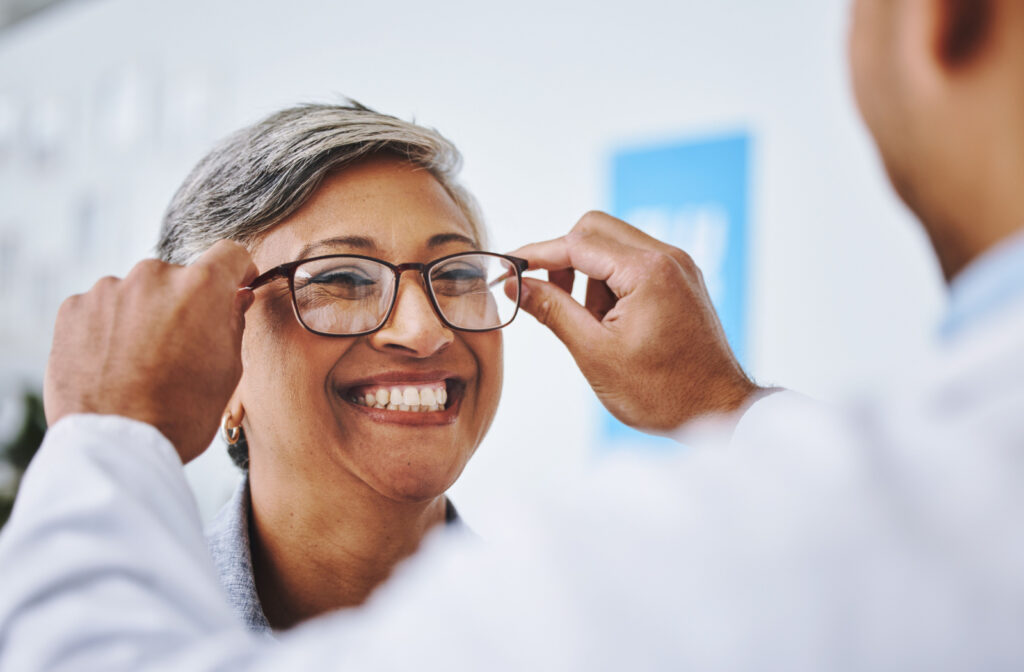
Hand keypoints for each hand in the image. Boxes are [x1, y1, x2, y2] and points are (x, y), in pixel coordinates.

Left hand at [44, 240, 257, 462]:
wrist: (117, 445)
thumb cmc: (182, 413)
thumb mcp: (228, 370)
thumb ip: (233, 323)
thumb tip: (234, 297)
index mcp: (200, 287)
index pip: (229, 254)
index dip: (236, 271)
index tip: (234, 286)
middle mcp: (153, 276)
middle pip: (178, 277)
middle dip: (183, 303)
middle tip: (181, 345)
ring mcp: (108, 290)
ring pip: (137, 293)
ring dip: (143, 315)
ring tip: (141, 361)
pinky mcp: (73, 308)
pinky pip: (101, 308)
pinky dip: (109, 328)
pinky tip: (113, 363)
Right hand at [511, 211, 761, 432]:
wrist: (718, 412)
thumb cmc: (662, 392)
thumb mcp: (594, 353)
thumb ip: (552, 310)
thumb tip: (516, 285)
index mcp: (647, 271)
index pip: (577, 243)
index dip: (536, 255)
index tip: (508, 270)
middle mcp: (667, 257)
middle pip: (595, 230)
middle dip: (563, 259)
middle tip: (547, 297)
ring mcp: (678, 267)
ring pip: (613, 245)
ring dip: (588, 275)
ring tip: (591, 325)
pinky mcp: (681, 280)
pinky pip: (633, 263)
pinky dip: (610, 284)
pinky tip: (609, 323)